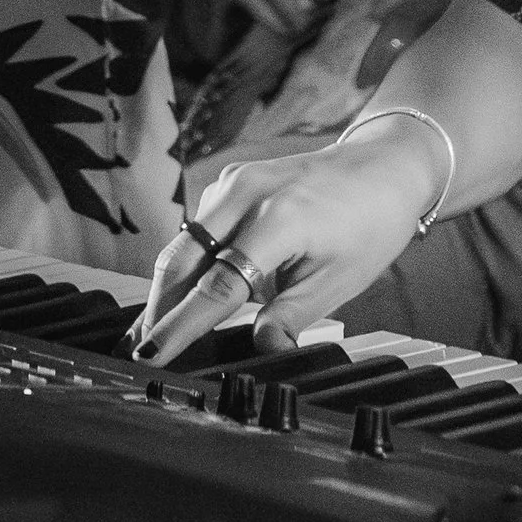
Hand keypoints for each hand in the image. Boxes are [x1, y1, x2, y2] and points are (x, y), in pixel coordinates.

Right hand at [131, 127, 444, 362]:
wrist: (386, 164)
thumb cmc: (371, 223)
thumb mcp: (340, 280)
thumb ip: (291, 317)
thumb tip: (261, 352)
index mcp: (280, 219)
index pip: (217, 285)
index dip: (181, 327)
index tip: (151, 357)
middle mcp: (249, 193)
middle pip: (182, 260)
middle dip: (157, 309)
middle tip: (135, 353)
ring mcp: (237, 181)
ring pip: (183, 242)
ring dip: (166, 288)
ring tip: (149, 332)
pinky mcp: (233, 180)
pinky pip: (198, 227)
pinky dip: (186, 262)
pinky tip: (181, 295)